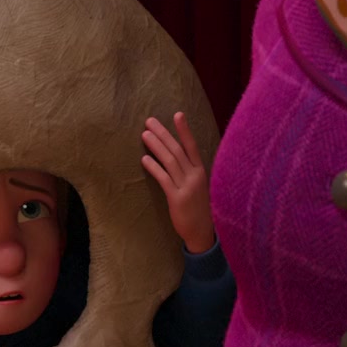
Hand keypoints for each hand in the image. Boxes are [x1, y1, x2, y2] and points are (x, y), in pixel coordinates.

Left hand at [141, 112, 215, 253]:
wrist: (202, 232)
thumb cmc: (198, 208)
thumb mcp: (197, 186)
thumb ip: (188, 171)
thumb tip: (173, 156)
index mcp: (200, 171)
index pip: (191, 146)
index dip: (184, 130)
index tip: (177, 114)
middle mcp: (195, 176)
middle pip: (177, 149)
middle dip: (163, 133)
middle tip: (149, 121)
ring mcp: (187, 186)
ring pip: (170, 161)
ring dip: (156, 146)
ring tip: (144, 135)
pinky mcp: (177, 198)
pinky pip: (164, 178)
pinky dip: (154, 167)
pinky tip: (144, 159)